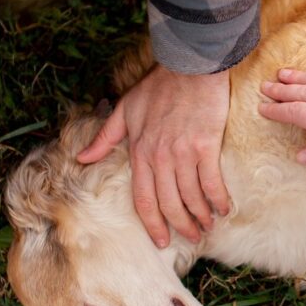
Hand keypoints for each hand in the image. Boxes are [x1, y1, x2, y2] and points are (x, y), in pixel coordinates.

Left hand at [77, 65, 230, 247]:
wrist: (189, 65)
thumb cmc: (159, 86)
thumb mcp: (125, 109)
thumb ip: (105, 137)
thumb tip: (82, 158)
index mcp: (139, 152)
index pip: (144, 199)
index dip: (153, 224)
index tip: (161, 241)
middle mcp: (159, 158)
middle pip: (169, 204)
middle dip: (181, 226)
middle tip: (192, 237)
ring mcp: (183, 153)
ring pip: (191, 197)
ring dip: (201, 216)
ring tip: (208, 226)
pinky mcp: (205, 146)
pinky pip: (211, 182)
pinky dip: (218, 199)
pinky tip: (224, 209)